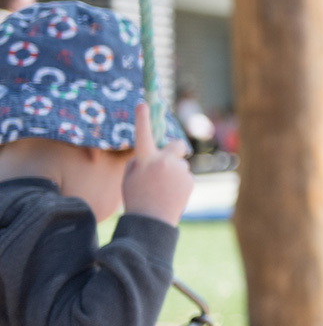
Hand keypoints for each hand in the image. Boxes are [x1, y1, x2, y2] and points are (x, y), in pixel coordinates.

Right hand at [123, 102, 192, 224]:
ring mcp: (178, 171)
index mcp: (144, 160)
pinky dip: (180, 183)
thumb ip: (141, 161)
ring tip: (163, 189)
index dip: (142, 118)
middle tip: (167, 162)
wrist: (151, 222)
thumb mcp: (130, 177)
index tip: (143, 103)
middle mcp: (163, 162)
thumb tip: (156, 153)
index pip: (142, 134)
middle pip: (177, 145)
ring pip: (180, 165)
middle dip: (175, 150)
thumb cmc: (136, 198)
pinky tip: (171, 195)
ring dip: (174, 172)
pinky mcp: (189, 181)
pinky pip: (184, 176)